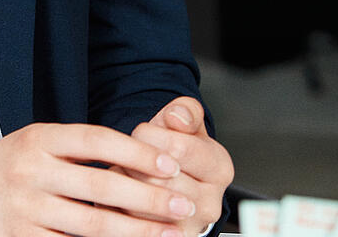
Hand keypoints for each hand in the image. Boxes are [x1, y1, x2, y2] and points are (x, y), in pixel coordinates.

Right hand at [0, 122, 200, 236]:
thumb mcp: (28, 146)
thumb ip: (71, 151)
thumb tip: (134, 163)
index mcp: (37, 139)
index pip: (97, 140)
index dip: (138, 153)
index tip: (170, 165)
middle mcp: (31, 170)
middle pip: (103, 184)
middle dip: (150, 197)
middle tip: (183, 205)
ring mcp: (25, 208)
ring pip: (94, 223)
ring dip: (137, 230)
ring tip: (168, 232)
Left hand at [115, 98, 233, 235]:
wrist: (173, 189)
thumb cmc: (176, 156)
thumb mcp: (184, 127)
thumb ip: (184, 112)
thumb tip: (177, 117)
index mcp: (219, 169)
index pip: (177, 147)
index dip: (149, 134)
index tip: (143, 132)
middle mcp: (210, 203)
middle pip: (157, 177)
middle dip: (133, 160)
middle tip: (131, 154)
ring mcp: (189, 225)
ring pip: (142, 202)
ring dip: (123, 182)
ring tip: (127, 172)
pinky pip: (131, 221)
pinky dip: (118, 204)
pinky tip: (123, 193)